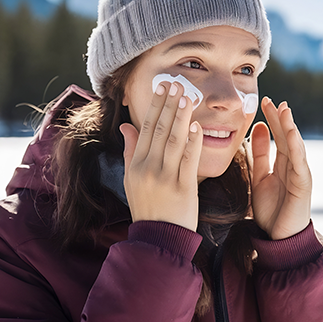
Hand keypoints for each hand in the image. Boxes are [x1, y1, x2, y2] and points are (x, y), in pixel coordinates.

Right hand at [117, 81, 202, 231]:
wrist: (159, 236)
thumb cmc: (147, 206)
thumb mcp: (131, 179)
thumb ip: (131, 150)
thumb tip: (126, 126)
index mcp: (136, 165)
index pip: (146, 129)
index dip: (155, 107)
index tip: (162, 89)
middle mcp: (149, 169)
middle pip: (159, 130)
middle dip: (168, 106)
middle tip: (177, 85)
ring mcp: (166, 178)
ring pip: (173, 141)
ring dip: (180, 118)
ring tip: (187, 98)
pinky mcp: (183, 188)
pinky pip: (188, 160)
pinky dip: (192, 143)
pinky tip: (196, 127)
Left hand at [249, 98, 312, 240]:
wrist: (279, 238)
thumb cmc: (272, 210)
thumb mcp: (260, 177)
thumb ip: (259, 154)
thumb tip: (259, 127)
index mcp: (283, 164)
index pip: (278, 136)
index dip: (272, 118)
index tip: (263, 101)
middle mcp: (294, 166)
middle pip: (287, 137)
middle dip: (280, 118)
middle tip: (273, 100)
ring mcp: (301, 174)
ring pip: (296, 146)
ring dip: (290, 127)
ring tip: (284, 110)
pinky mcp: (303, 185)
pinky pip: (300, 163)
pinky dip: (296, 147)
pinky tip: (291, 134)